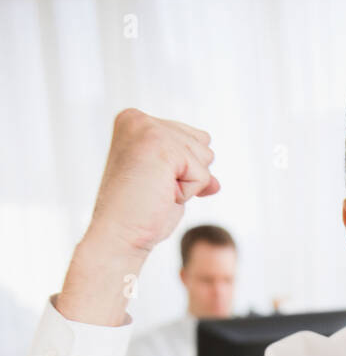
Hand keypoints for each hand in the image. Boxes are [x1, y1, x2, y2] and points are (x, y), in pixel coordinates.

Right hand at [57, 110, 218, 325]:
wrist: (118, 237)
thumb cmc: (139, 216)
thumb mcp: (170, 185)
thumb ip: (192, 172)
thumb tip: (216, 183)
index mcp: (135, 120)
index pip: (192, 137)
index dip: (183, 170)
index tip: (151, 183)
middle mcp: (138, 118)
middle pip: (202, 143)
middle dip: (187, 175)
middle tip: (154, 189)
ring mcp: (147, 129)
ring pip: (204, 156)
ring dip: (188, 184)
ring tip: (156, 192)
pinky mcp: (160, 146)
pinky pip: (202, 174)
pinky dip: (188, 193)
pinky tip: (161, 195)